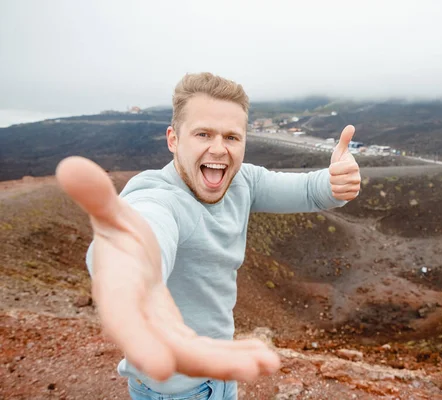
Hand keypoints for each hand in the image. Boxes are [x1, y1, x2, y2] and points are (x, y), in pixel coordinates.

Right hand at [55, 157, 279, 381]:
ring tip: (271, 364)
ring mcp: (160, 331)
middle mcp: (138, 320)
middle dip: (210, 361)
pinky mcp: (178, 334)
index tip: (162, 368)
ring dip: (232, 362)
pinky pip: (206, 350)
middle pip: (170, 348)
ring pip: (195, 356)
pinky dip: (234, 354)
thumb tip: (70, 164)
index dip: (137, 343)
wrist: (130, 255)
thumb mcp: (113, 212)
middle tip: (252, 368)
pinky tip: (265, 358)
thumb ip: (97, 195)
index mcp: (117, 289)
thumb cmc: (121, 234)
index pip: (121, 320)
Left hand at [329, 125, 360, 200]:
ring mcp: (356, 188)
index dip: (331, 169)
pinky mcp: (353, 196)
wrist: (341, 178)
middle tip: (336, 175)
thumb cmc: (340, 162)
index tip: (335, 167)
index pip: (333, 170)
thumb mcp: (339, 151)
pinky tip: (339, 188)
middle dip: (331, 178)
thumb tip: (351, 126)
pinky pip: (337, 196)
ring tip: (337, 181)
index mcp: (354, 166)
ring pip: (335, 189)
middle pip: (334, 180)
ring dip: (332, 185)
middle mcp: (357, 177)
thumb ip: (344, 139)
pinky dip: (334, 193)